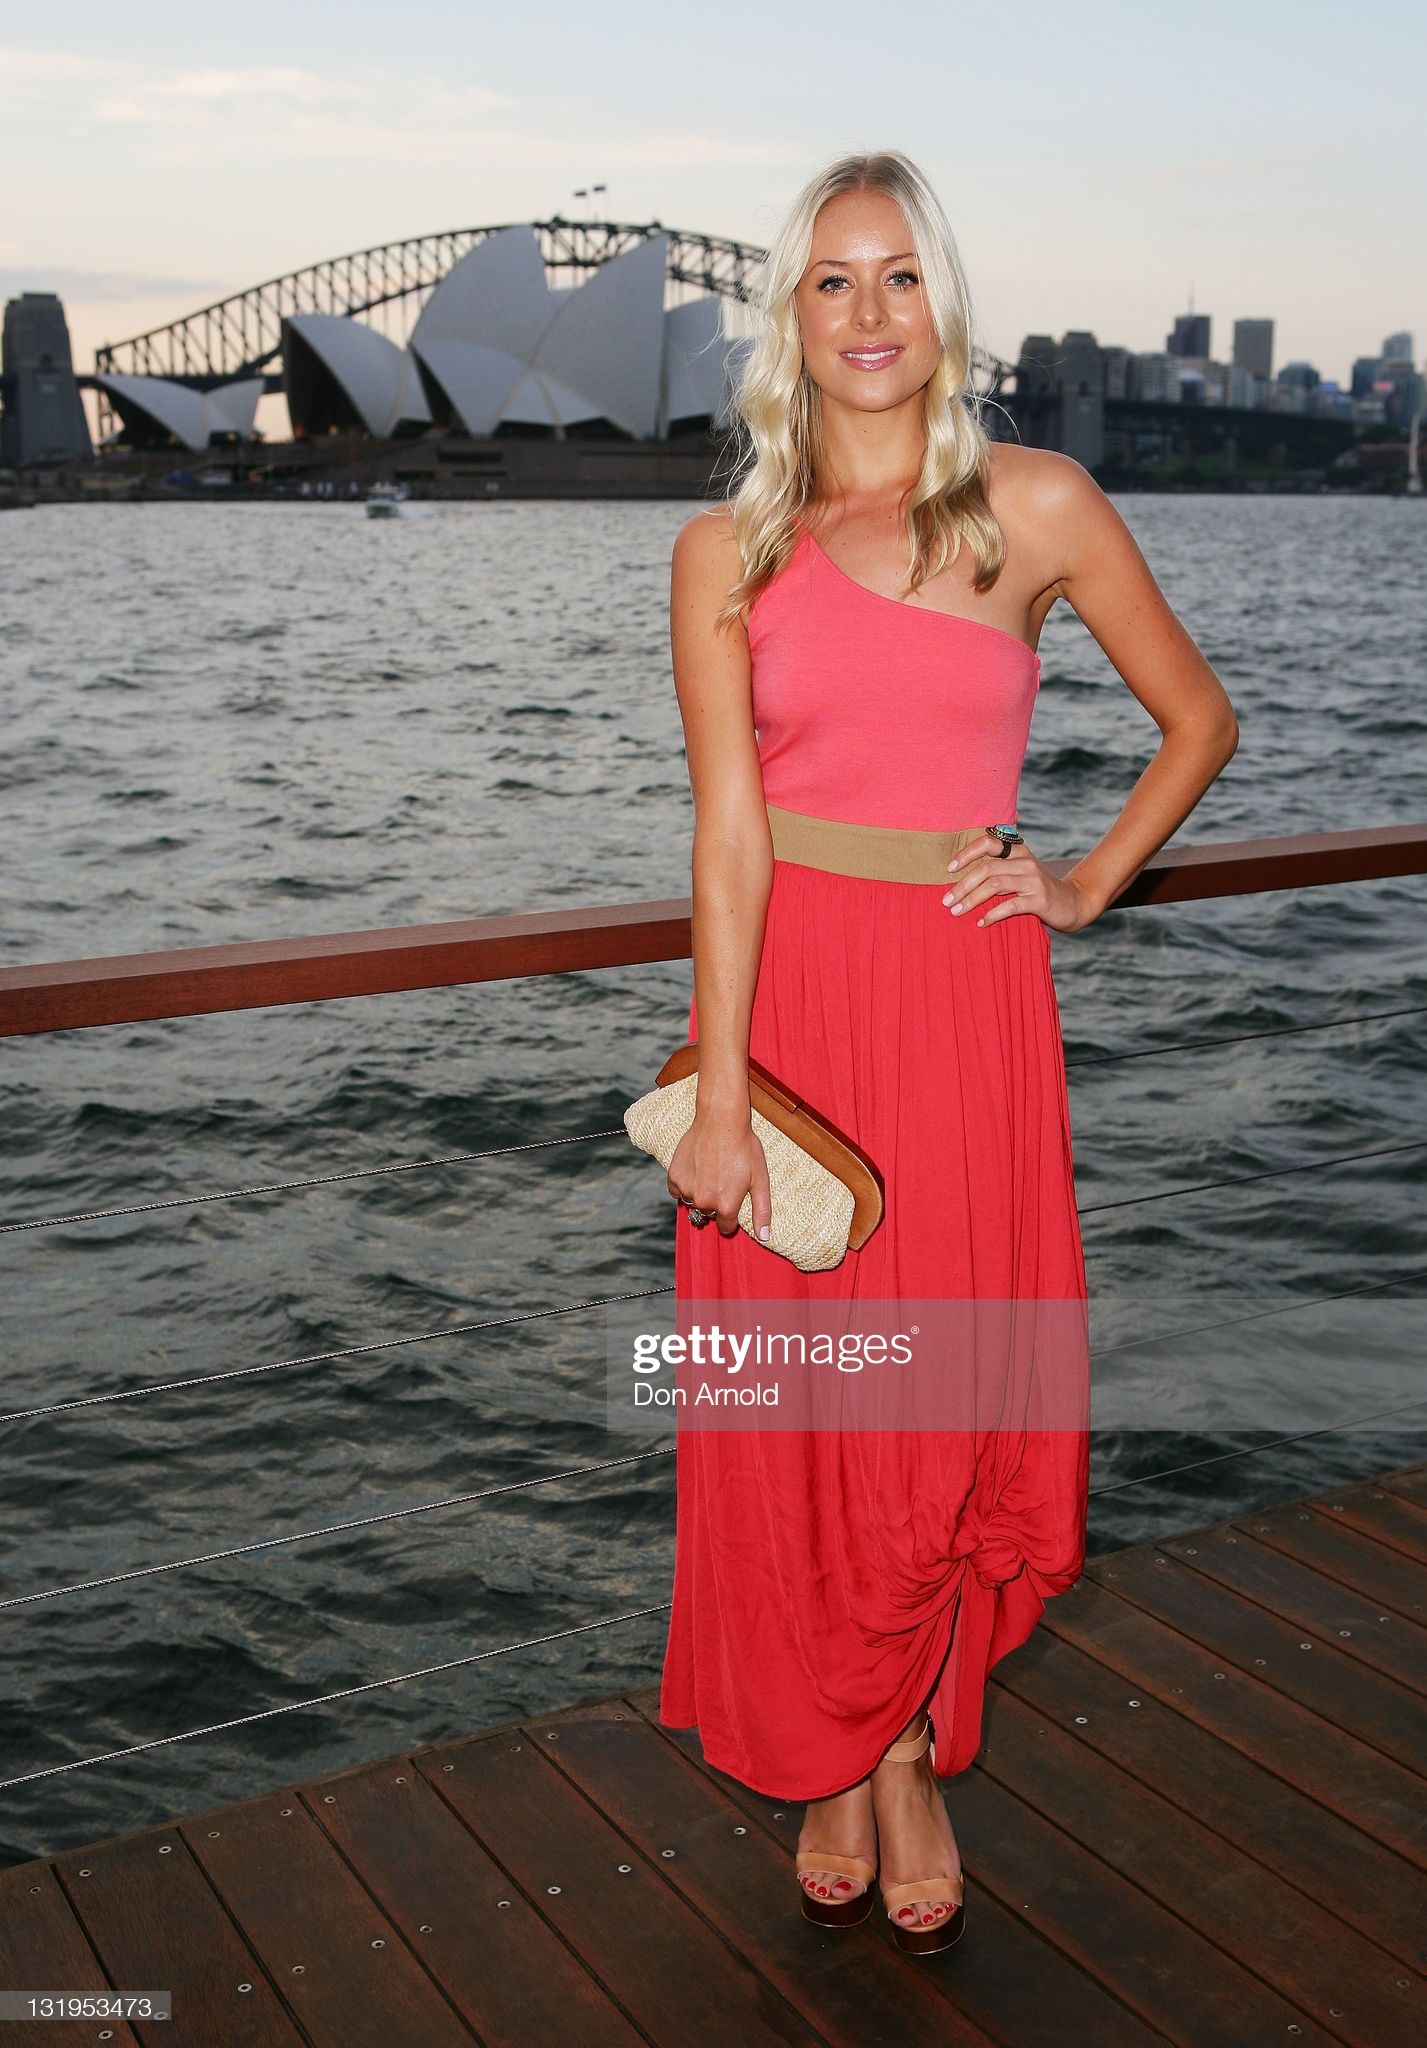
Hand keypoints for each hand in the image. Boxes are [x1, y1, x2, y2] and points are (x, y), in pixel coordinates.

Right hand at [667, 1108, 772, 1242]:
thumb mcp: (760, 1179)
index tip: (734, 1201)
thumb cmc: (744, 1147)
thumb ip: (762, 1210)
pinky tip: (697, 1168)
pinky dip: (685, 1184)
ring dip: (700, 1193)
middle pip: (709, 1214)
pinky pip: (677, 1191)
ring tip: (711, 1171)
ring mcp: (686, 1189)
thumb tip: (764, 1237)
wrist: (721, 1120)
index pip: (726, 1227)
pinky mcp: (673, 1176)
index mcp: (726, 1205)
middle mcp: (704, 1201)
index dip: (732, 1216)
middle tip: (723, 1179)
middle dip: (716, 1202)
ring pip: (693, 1202)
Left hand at [943, 830, 1096, 933]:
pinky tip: (980, 922)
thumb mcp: (1019, 874)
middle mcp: (1026, 862)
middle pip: (987, 868)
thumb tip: (958, 880)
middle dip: (962, 885)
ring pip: (995, 885)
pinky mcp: (1040, 899)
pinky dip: (992, 914)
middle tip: (946, 901)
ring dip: (971, 899)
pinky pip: (1010, 905)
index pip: (989, 842)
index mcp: (1018, 852)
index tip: (948, 869)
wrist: (1073, 903)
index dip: (966, 852)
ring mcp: (1034, 880)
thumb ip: (997, 871)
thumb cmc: (1036, 890)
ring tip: (956, 912)